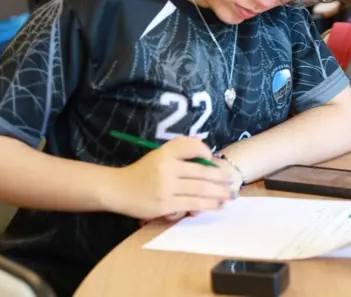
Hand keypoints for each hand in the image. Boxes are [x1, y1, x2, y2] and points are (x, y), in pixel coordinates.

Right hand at [107, 137, 235, 220]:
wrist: (117, 189)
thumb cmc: (142, 172)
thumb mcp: (158, 154)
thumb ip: (179, 149)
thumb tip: (203, 144)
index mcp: (165, 152)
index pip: (193, 147)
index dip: (207, 152)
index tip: (214, 159)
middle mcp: (167, 167)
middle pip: (202, 172)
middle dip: (221, 179)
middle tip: (233, 182)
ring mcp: (166, 187)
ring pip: (200, 190)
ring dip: (219, 194)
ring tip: (230, 196)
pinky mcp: (165, 204)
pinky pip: (192, 204)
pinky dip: (207, 205)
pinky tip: (216, 206)